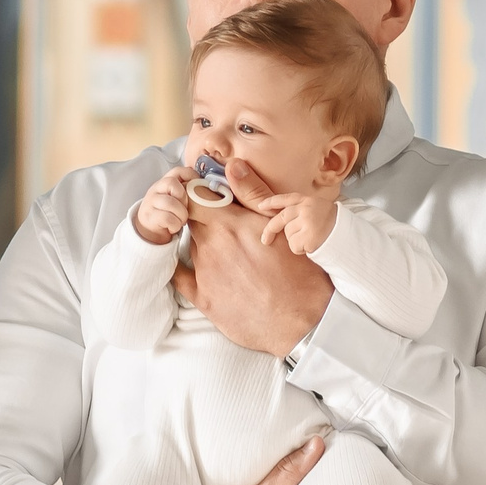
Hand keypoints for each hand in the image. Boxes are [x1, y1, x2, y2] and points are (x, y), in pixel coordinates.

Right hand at [135, 166, 194, 243]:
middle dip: (183, 198)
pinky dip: (175, 225)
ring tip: (181, 220)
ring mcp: (150, 202)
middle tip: (185, 209)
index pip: (178, 171)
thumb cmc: (168, 214)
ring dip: (181, 215)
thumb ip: (187, 191)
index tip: (196, 189)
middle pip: (171, 183)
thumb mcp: (177, 200)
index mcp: (164, 183)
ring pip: (170, 202)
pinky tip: (173, 227)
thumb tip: (204, 186)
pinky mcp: (149, 216)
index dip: (190, 177)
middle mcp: (155, 190)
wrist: (151, 230)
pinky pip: (167, 218)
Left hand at [172, 159, 333, 352]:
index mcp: (229, 224)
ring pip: (193, 247)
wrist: (304, 319)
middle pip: (192, 221)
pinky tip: (196, 269)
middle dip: (202, 219)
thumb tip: (233, 165)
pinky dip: (183, 269)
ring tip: (230, 256)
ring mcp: (204, 273)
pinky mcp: (203, 298)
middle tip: (224, 228)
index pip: (194, 196)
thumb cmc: (299, 270)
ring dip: (204, 246)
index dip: (197, 194)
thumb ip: (252, 193)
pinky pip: (180, 277)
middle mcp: (211, 245)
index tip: (205, 197)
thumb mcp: (281, 225)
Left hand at [257, 192, 338, 255]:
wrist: (348, 236)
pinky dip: (300, 250)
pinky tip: (312, 246)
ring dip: (296, 241)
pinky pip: (294, 246)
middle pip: (281, 218)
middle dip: (270, 230)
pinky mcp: (309, 236)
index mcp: (308, 200)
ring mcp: (308, 221)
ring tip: (311, 239)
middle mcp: (307, 208)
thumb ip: (301, 209)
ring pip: (288, 234)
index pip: (286, 198)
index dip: (272, 202)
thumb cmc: (332, 225)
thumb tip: (279, 218)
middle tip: (265, 240)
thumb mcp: (318, 210)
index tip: (260, 206)